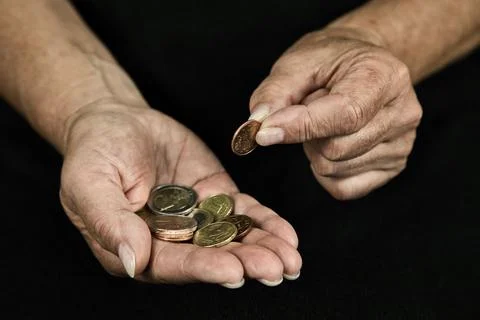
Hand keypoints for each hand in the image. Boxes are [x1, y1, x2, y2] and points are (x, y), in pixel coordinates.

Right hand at [59, 101, 300, 286]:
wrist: (115, 121)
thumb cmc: (94, 152)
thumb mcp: (89, 184)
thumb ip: (109, 223)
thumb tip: (133, 263)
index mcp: (135, 247)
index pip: (172, 264)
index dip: (203, 268)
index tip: (234, 271)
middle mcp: (169, 239)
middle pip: (210, 256)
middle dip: (245, 263)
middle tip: (277, 270)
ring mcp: (195, 218)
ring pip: (232, 238)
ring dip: (263, 249)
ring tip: (292, 260)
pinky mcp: (213, 195)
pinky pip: (242, 211)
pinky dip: (265, 222)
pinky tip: (287, 235)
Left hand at [249, 29, 422, 199]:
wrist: (361, 64)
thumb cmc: (330, 61)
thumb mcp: (297, 63)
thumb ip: (274, 93)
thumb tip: (258, 127)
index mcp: (384, 76)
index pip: (345, 115)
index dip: (301, 127)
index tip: (265, 132)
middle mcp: (403, 112)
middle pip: (336, 148)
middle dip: (307, 135)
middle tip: (310, 110)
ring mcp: (403, 143)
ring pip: (335, 169)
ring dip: (315, 150)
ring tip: (325, 123)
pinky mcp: (393, 166)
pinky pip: (344, 188)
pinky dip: (325, 172)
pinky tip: (332, 143)